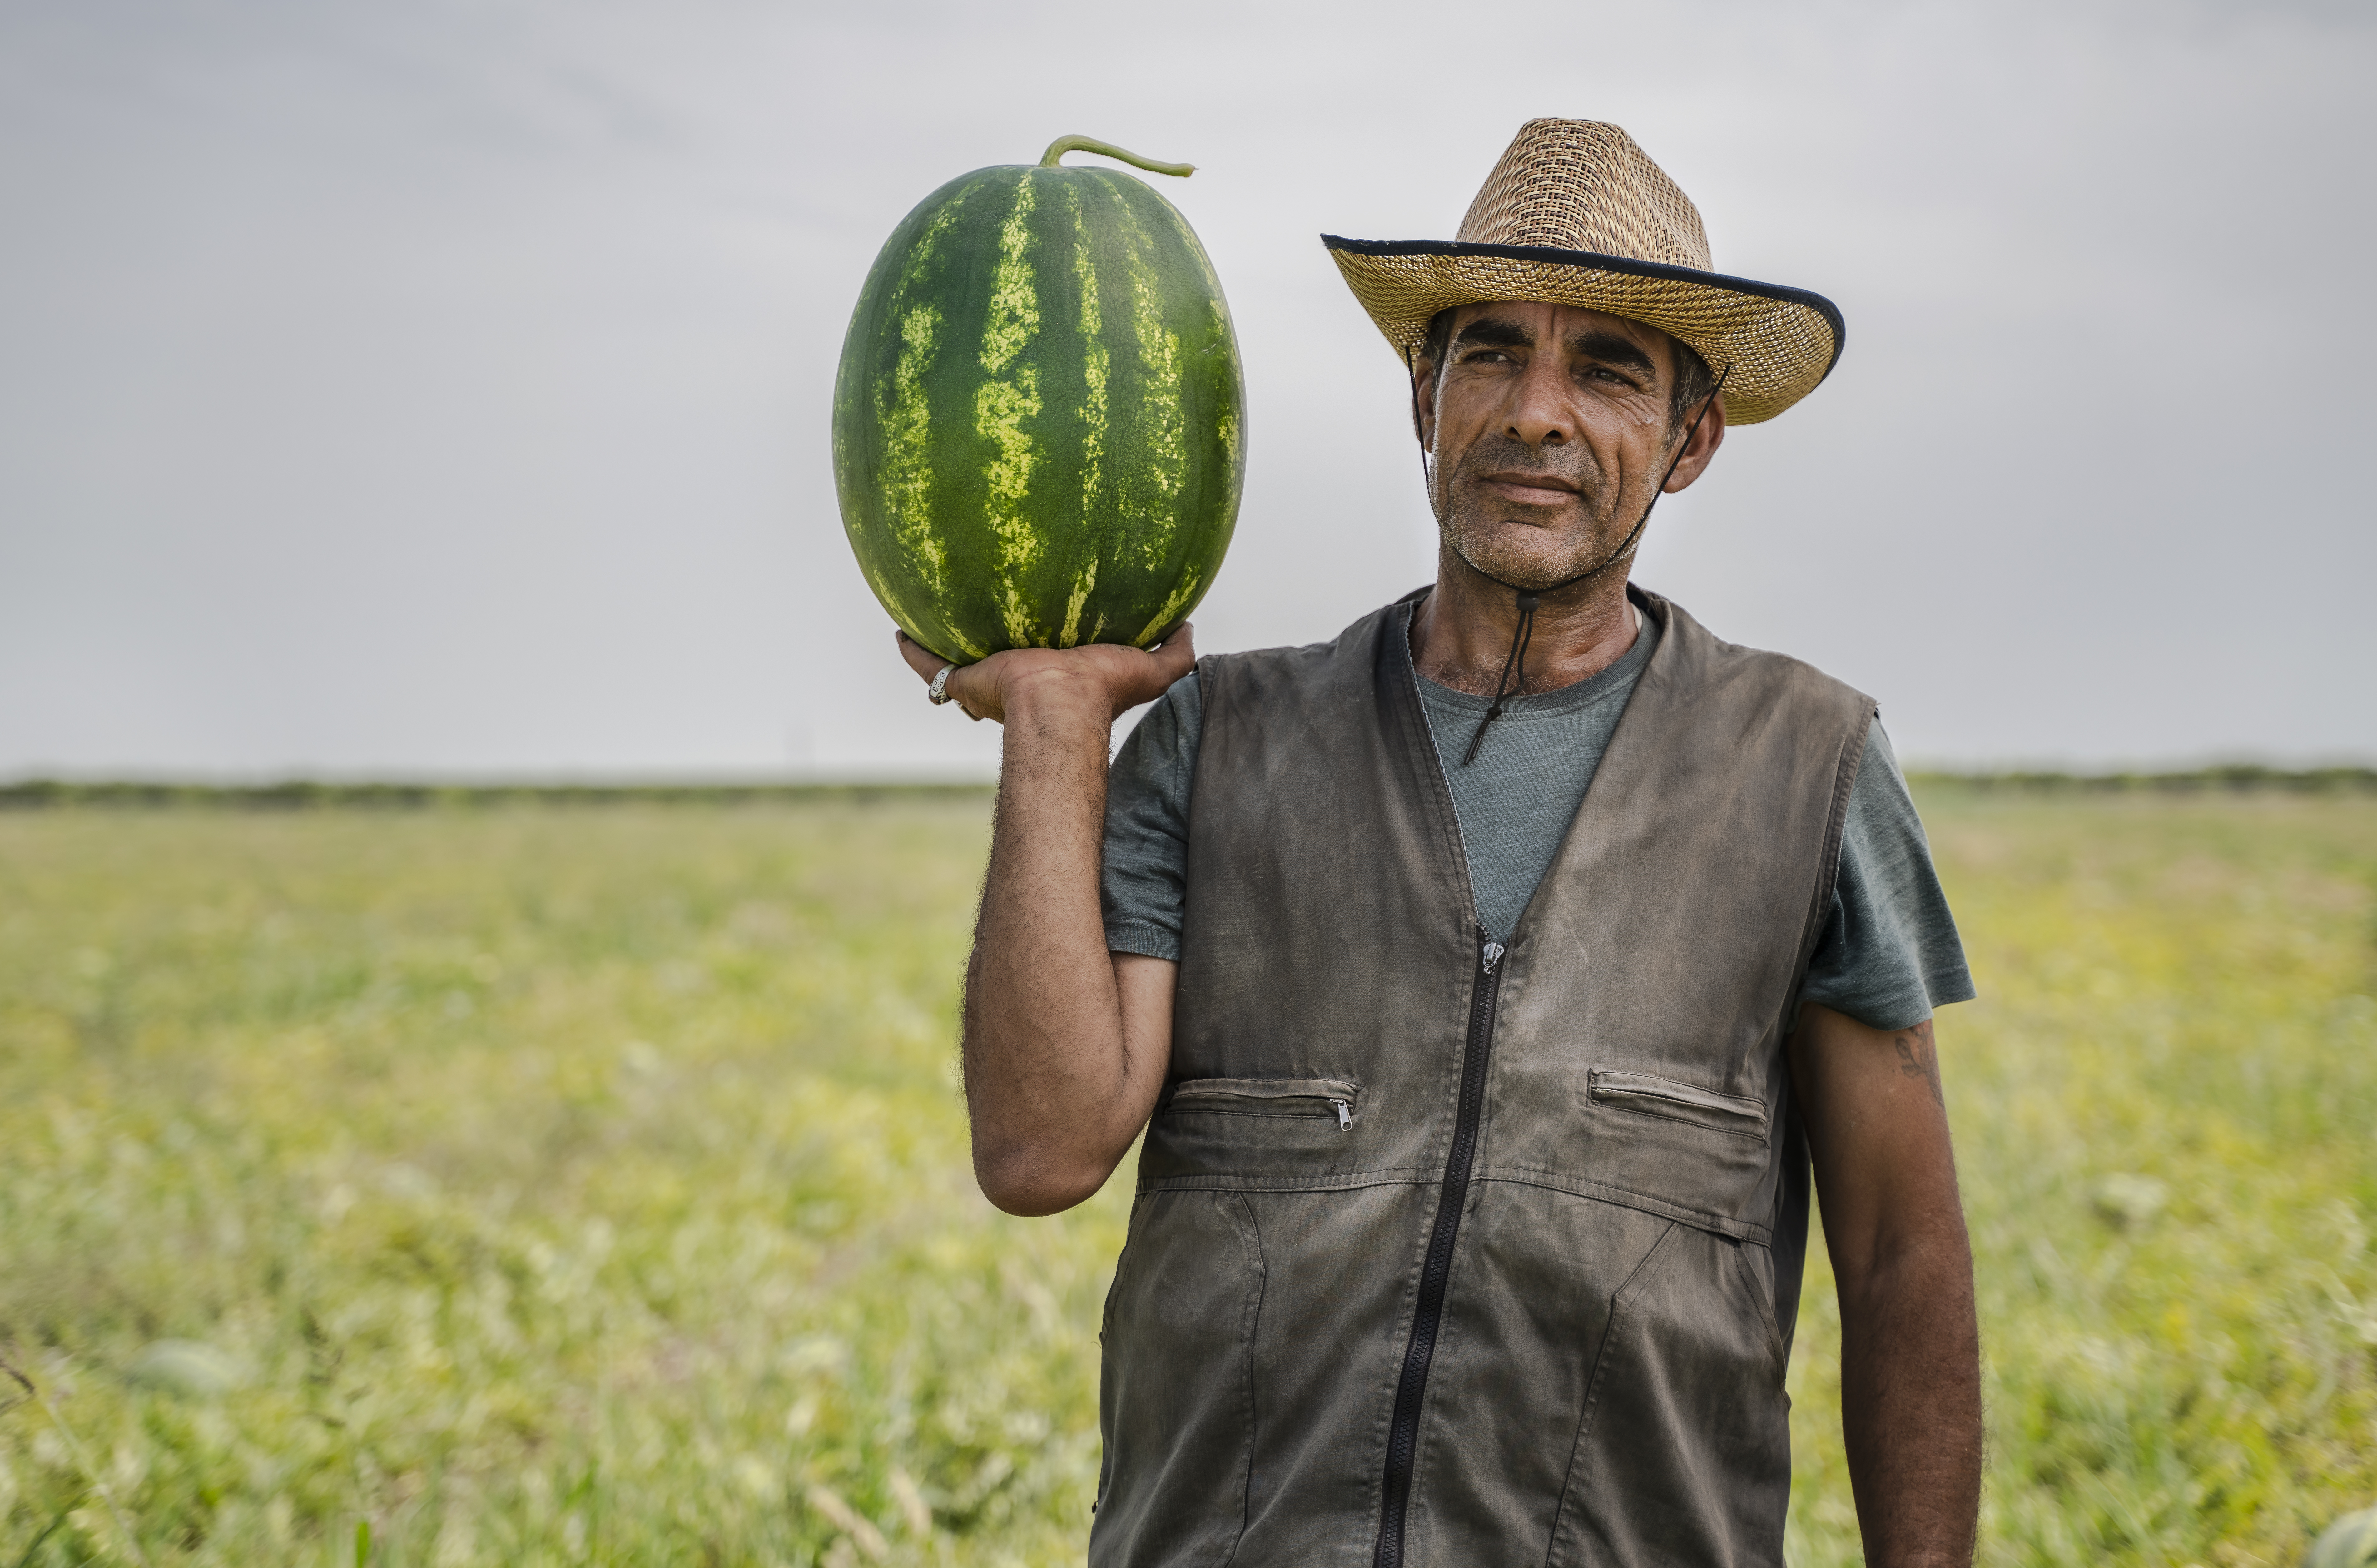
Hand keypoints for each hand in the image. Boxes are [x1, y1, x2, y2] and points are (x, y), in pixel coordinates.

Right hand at [895, 625, 1196, 725]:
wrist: (1060, 707)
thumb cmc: (1103, 694)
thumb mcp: (1152, 671)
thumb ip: (1176, 653)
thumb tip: (1191, 626)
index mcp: (1057, 680)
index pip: (1047, 665)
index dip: (1045, 649)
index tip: (1044, 631)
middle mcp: (1019, 686)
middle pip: (1000, 663)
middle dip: (992, 648)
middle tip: (985, 620)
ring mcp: (987, 684)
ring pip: (960, 663)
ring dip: (946, 643)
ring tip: (932, 617)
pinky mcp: (964, 681)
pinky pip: (930, 665)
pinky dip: (913, 650)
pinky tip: (900, 632)